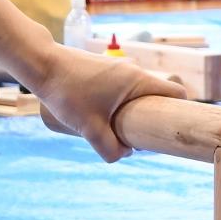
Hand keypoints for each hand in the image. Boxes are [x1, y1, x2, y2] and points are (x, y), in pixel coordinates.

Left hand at [37, 48, 184, 161]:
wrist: (41, 65)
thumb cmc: (67, 93)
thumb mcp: (90, 128)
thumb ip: (109, 149)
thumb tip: (124, 155)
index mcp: (138, 80)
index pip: (175, 93)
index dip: (179, 112)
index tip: (169, 131)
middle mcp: (132, 70)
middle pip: (156, 96)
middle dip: (152, 118)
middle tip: (139, 136)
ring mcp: (118, 68)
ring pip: (137, 93)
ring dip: (133, 111)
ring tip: (117, 129)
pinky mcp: (104, 69)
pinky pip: (123, 88)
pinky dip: (121, 103)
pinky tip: (103, 116)